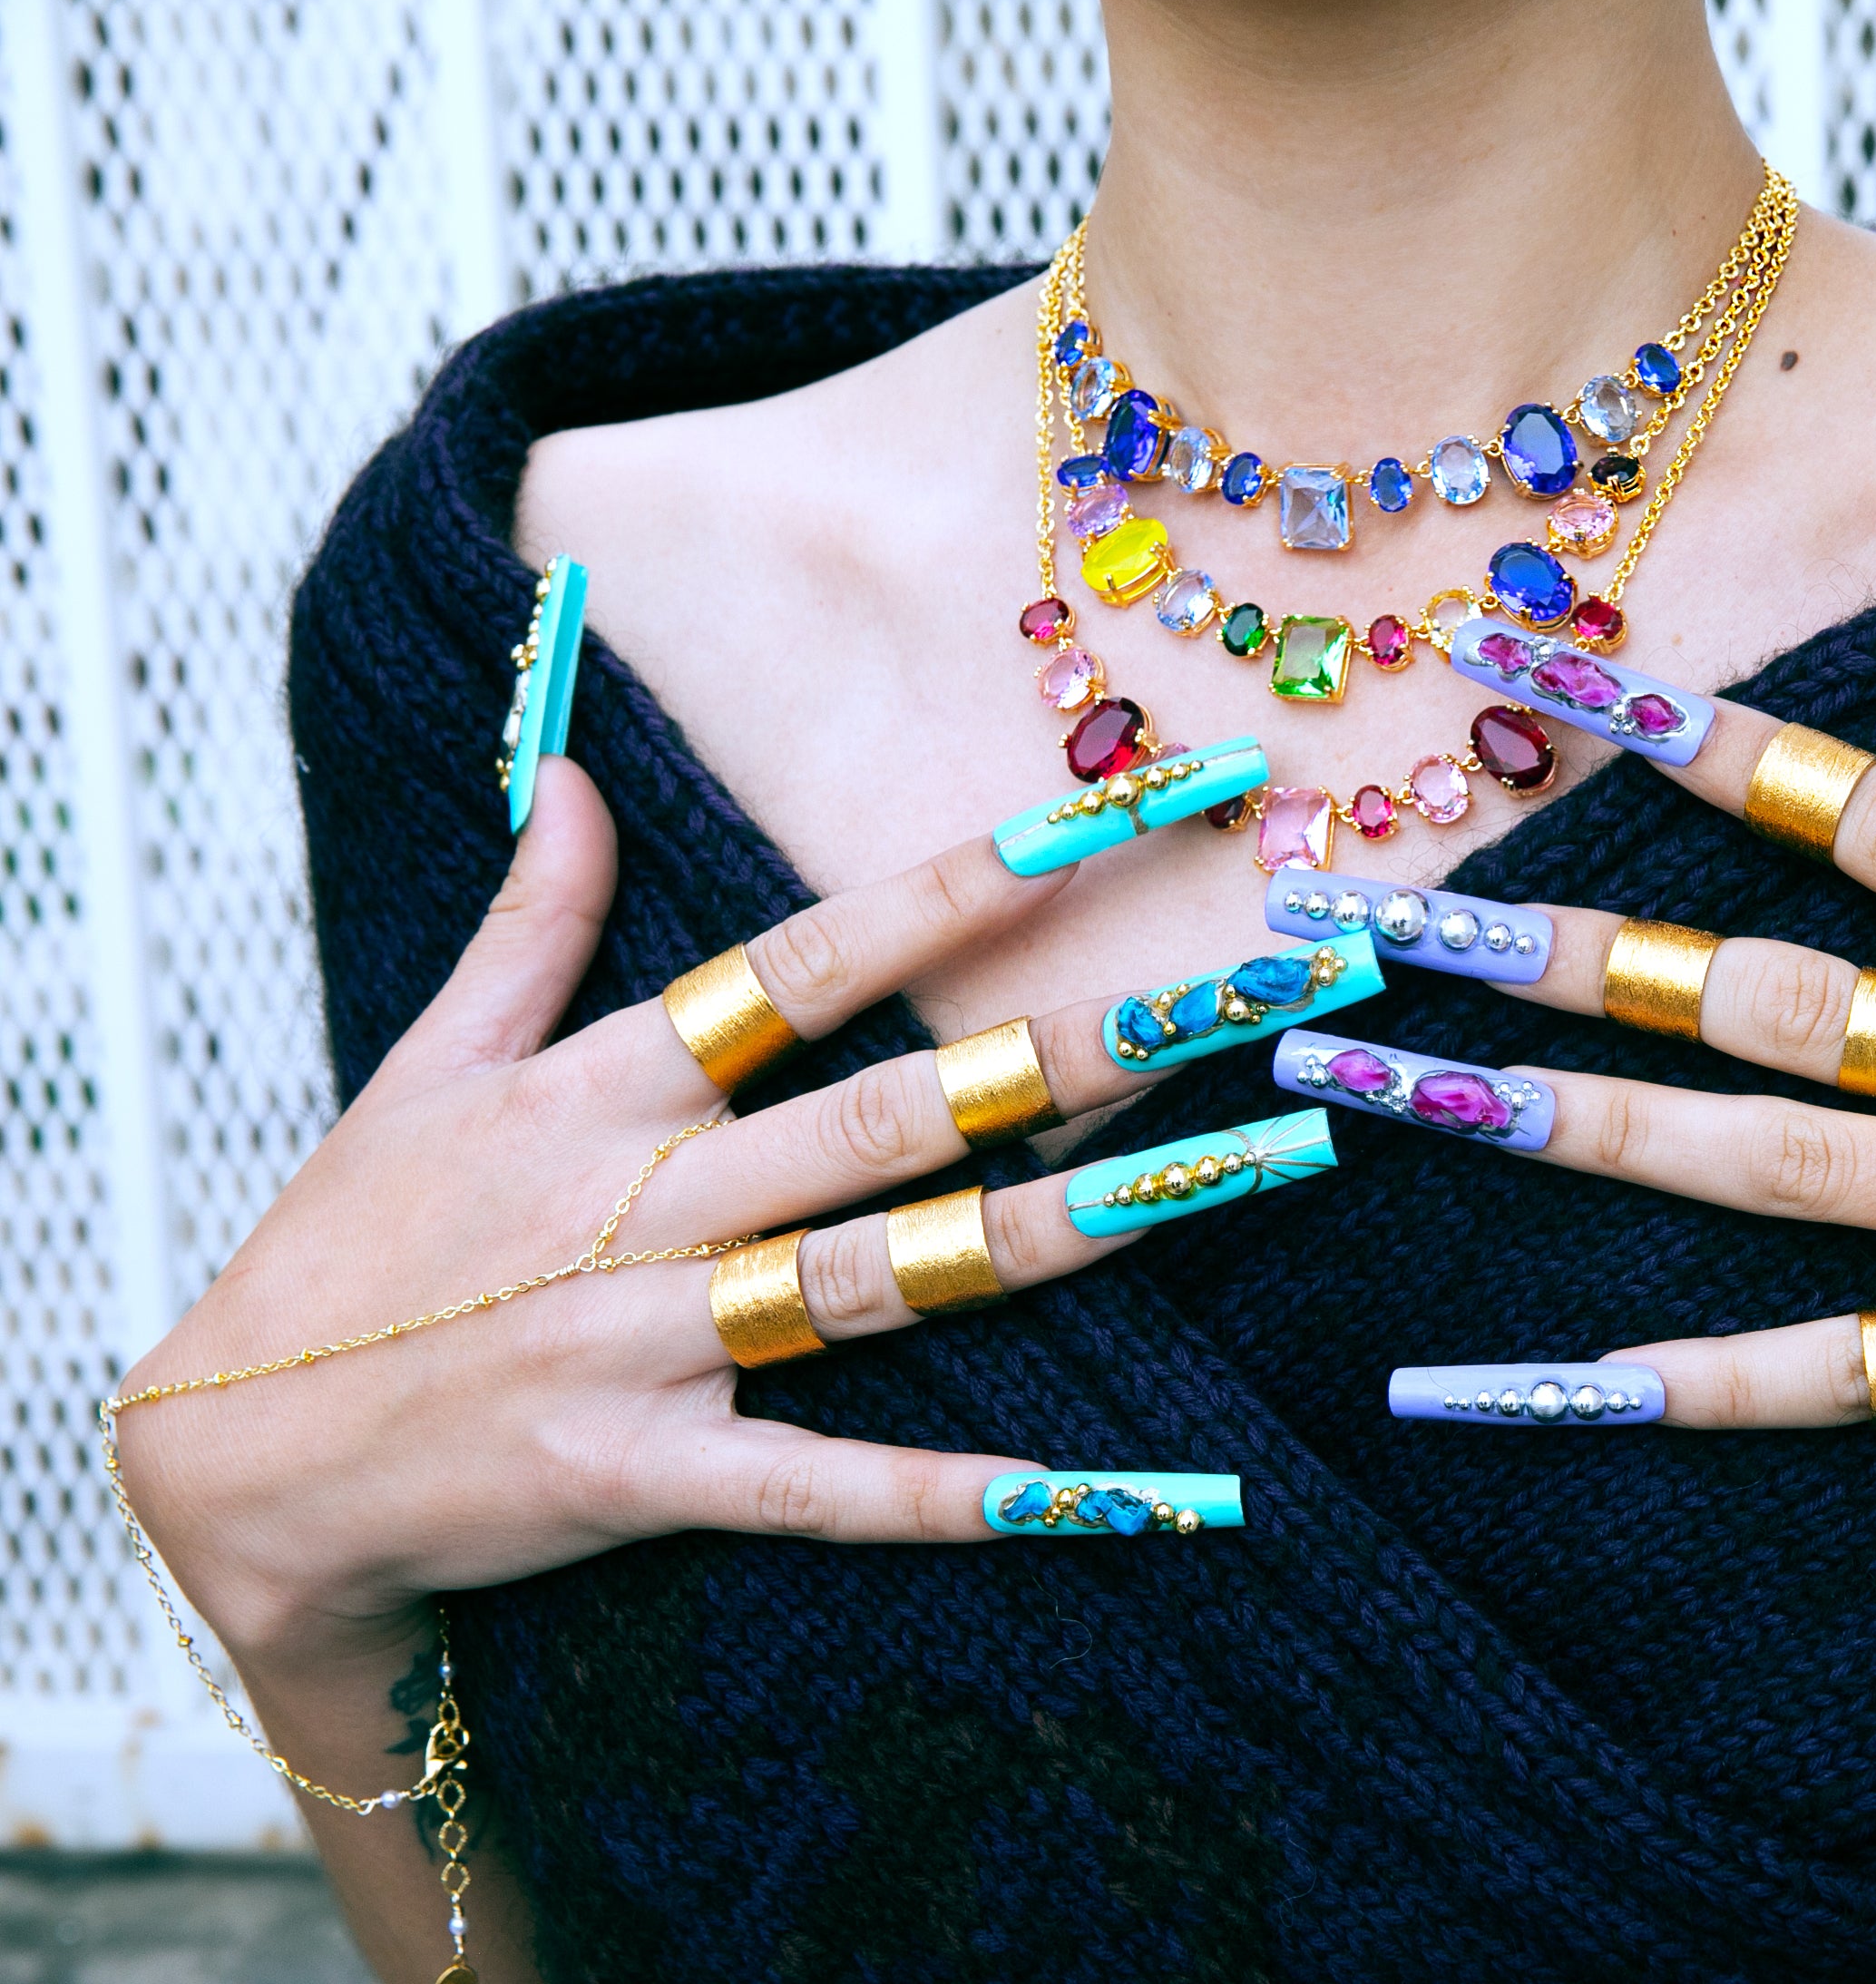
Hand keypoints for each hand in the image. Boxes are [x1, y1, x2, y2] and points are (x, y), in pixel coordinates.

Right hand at [116, 756, 1250, 1684]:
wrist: (231, 1461)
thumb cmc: (349, 1246)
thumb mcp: (424, 1061)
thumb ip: (528, 920)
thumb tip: (576, 770)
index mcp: (610, 1085)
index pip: (816, 955)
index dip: (968, 878)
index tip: (1110, 814)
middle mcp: (652, 1197)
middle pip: (902, 1102)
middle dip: (1087, 1040)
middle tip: (1254, 989)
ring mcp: (652, 1338)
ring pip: (898, 1267)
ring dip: (1078, 1225)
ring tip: (1241, 1172)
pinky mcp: (647, 1473)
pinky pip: (829, 1487)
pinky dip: (961, 1495)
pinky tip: (1108, 1495)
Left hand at [1381, 612, 1875, 1979]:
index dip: (1722, 743)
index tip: (1578, 687)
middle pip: (1769, 993)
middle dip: (1571, 948)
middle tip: (1395, 915)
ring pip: (1764, 1162)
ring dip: (1574, 1125)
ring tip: (1411, 1097)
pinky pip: (1850, 1371)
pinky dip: (1703, 1385)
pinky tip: (1559, 1388)